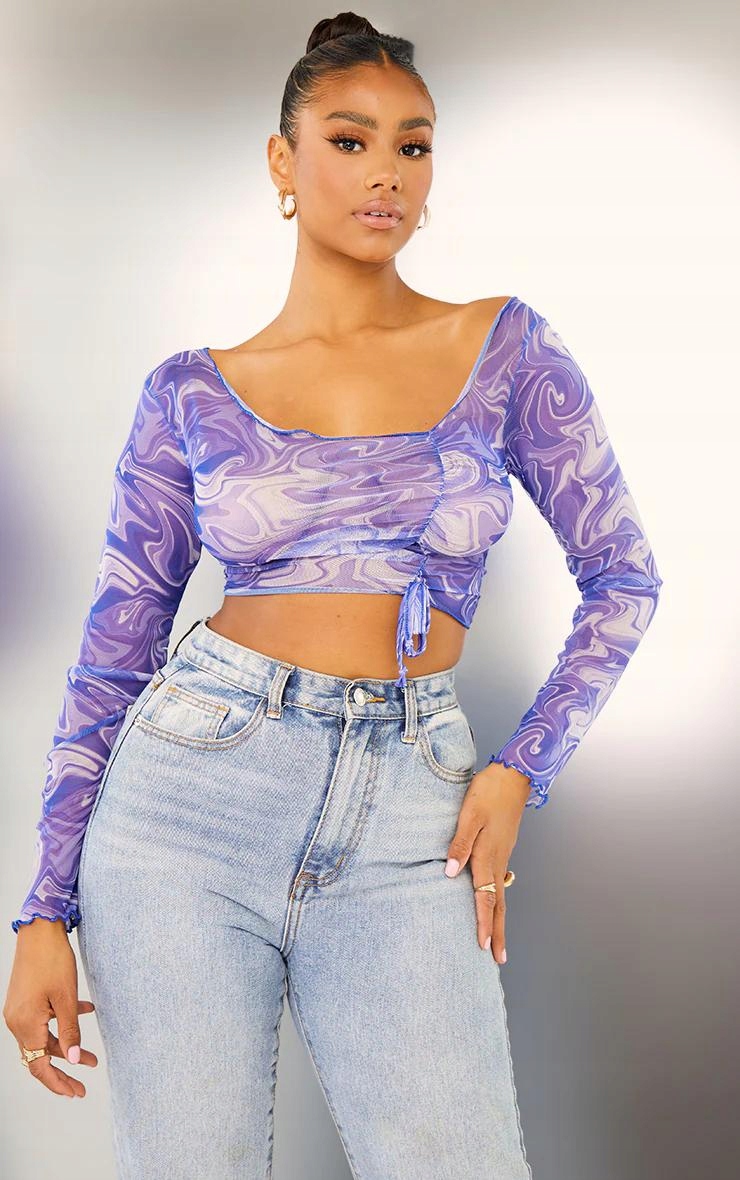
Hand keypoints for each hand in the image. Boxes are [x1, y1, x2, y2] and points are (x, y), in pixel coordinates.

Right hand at [4, 917, 97, 1097]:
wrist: (39, 929)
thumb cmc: (53, 960)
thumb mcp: (66, 998)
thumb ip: (70, 1031)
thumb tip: (74, 1060)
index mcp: (25, 1025)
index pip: (39, 1066)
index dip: (58, 1082)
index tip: (77, 1092)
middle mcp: (17, 1021)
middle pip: (39, 1056)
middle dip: (64, 1070)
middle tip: (84, 1083)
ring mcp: (19, 1010)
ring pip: (43, 1037)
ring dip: (65, 1045)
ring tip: (92, 1055)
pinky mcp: (25, 999)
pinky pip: (43, 1019)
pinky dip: (62, 1021)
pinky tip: (86, 1011)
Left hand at [444, 760, 530, 964]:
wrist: (513, 775)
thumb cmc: (488, 791)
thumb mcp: (469, 813)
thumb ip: (460, 843)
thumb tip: (450, 873)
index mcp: (488, 854)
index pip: (485, 897)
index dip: (484, 923)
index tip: (484, 948)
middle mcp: (498, 859)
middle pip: (499, 904)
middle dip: (498, 933)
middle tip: (499, 960)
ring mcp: (503, 855)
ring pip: (501, 894)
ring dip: (499, 919)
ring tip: (498, 940)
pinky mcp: (503, 848)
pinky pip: (501, 881)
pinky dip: (498, 899)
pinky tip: (495, 903)